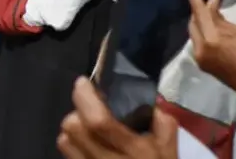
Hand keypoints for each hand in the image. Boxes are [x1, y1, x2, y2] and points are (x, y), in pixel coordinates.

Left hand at [58, 78, 178, 158]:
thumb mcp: (170, 151)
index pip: (98, 122)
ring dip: (73, 130)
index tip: (84, 83)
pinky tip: (89, 145)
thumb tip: (153, 102)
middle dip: (77, 112)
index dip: (85, 98)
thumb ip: (163, 123)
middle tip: (90, 108)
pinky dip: (73, 146)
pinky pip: (69, 156)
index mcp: (132, 151)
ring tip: (88, 128)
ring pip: (65, 143)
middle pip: (72, 129)